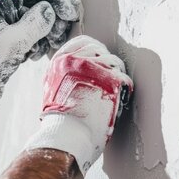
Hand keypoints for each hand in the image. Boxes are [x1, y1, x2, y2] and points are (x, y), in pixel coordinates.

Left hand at [5, 0, 83, 58]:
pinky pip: (35, 32)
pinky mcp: (13, 38)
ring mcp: (10, 22)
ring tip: (51, 46)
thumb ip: (34, 23)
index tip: (69, 14)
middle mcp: (5, 7)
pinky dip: (42, 41)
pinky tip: (36, 55)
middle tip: (61, 34)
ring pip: (41, 16)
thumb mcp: (13, 41)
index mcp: (0, 0)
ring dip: (51, 30)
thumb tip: (50, 9)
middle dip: (56, 15)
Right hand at [24, 35, 133, 178]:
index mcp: (60, 61)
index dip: (95, 48)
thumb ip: (64, 73)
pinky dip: (126, 87)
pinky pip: (124, 78)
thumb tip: (77, 66)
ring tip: (115, 89)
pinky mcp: (110, 80)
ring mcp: (94, 68)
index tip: (100, 55)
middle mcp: (76, 60)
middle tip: (111, 75)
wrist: (66, 136)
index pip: (83, 42)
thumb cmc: (60, 120)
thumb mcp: (52, 88)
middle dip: (107, 62)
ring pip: (115, 62)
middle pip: (101, 50)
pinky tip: (122, 96)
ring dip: (117, 74)